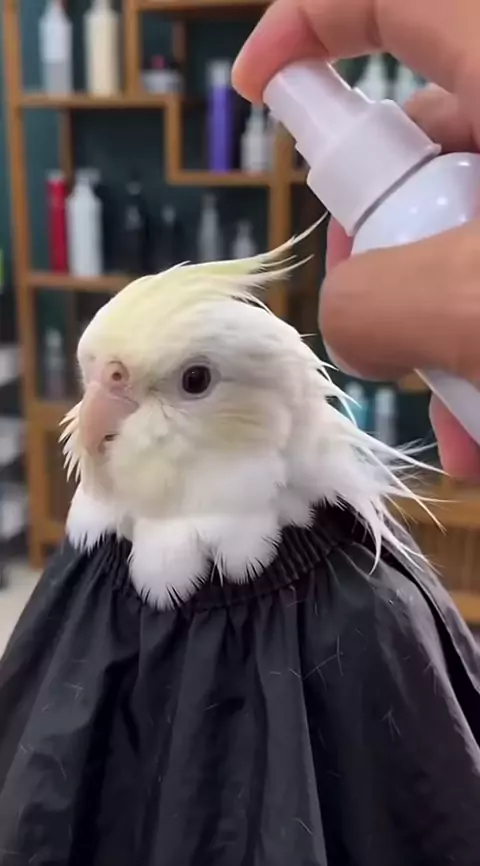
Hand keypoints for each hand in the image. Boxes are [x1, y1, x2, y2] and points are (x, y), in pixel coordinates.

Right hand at [233, 0, 479, 479]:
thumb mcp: (467, 298)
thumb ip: (372, 305)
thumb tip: (355, 325)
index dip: (303, 28)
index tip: (253, 87)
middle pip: (417, 152)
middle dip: (381, 252)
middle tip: (387, 331)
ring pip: (464, 232)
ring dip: (437, 329)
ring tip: (458, 417)